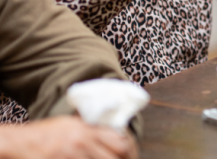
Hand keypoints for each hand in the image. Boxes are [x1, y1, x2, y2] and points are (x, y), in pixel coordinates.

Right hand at [0, 116, 137, 158]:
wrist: (19, 143)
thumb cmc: (45, 133)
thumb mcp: (71, 125)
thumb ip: (92, 130)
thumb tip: (114, 136)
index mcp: (87, 129)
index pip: (121, 140)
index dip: (132, 151)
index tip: (132, 156)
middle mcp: (83, 141)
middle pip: (116, 155)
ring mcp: (73, 154)